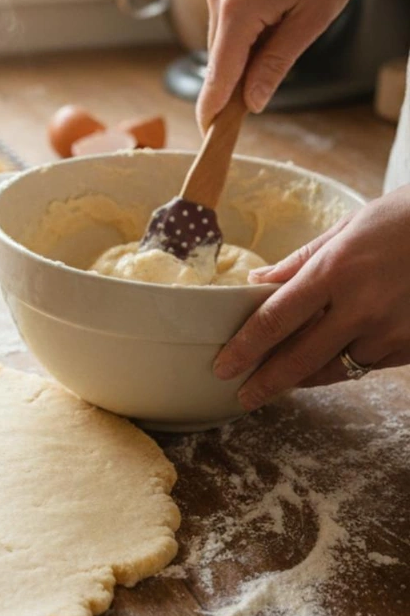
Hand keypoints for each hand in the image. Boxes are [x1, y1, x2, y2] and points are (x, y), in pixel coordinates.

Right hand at [197, 0, 369, 130]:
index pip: (219, 74)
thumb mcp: (312, 19)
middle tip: (261, 99)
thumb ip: (277, 63)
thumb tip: (252, 101)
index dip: (215, 109)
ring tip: (288, 32)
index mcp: (238, 8)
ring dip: (246, 53)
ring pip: (224, 40)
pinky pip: (228, 19)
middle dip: (237, 82)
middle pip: (220, 59)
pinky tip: (278, 18)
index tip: (209, 136)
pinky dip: (246, 33)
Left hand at [213, 186, 409, 409]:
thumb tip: (259, 282)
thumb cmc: (404, 220)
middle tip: (243, 395)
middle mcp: (361, 307)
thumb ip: (301, 262)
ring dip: (307, 374)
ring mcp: (391, 332)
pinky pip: (369, 364)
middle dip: (267, 381)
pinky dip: (348, 362)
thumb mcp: (347, 228)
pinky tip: (334, 356)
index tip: (224, 366)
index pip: (276, 319)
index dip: (245, 348)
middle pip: (300, 358)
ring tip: (284, 377)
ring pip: (336, 368)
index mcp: (335, 271)